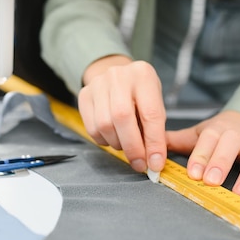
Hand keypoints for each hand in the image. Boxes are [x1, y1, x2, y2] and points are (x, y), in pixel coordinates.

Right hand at [79, 56, 166, 173]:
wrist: (117, 76)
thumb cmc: (140, 93)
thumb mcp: (155, 103)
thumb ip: (155, 129)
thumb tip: (153, 159)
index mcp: (143, 75)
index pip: (150, 113)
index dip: (154, 142)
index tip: (155, 163)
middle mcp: (118, 76)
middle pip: (122, 118)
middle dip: (132, 147)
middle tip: (139, 163)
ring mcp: (98, 84)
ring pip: (104, 125)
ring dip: (117, 144)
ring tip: (126, 144)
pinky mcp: (84, 95)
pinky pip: (92, 128)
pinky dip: (104, 140)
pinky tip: (113, 137)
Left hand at [166, 110, 239, 197]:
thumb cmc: (219, 134)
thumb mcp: (198, 133)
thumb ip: (175, 141)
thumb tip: (148, 146)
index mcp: (216, 130)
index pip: (207, 140)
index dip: (200, 156)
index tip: (193, 174)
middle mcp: (237, 136)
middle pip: (230, 146)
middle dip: (221, 163)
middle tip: (211, 182)